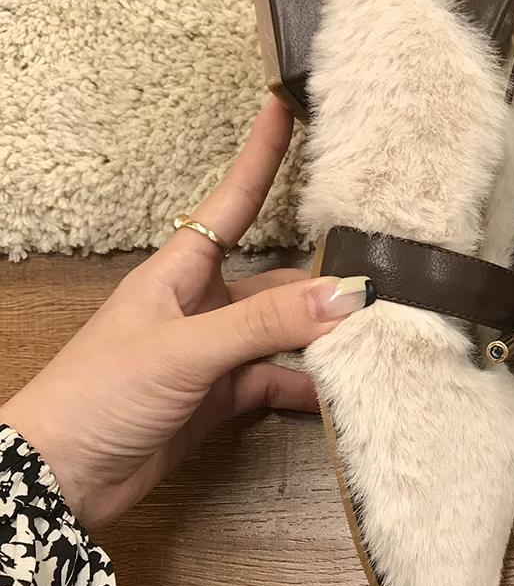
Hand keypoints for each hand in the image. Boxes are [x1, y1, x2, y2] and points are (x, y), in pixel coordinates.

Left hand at [1, 97, 373, 529]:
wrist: (62, 477)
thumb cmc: (98, 394)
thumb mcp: (186, 349)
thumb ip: (266, 322)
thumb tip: (345, 294)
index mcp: (179, 272)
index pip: (231, 201)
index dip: (259, 156)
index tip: (284, 108)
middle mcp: (201, 304)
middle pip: (277, 279)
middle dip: (323, 279)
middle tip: (379, 278)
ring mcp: (213, 352)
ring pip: (284, 332)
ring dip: (321, 338)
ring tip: (372, 339)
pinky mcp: (221, 397)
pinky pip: (277, 380)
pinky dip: (307, 386)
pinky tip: (338, 393)